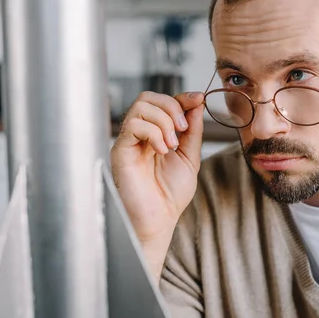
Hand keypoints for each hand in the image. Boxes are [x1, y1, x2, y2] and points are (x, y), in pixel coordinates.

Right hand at [110, 91, 204, 280]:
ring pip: (141, 106)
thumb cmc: (169, 195)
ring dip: (164, 121)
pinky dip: (153, 133)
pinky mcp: (120, 150)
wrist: (158, 220)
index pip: (163, 102)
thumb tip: (197, 103)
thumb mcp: (190, 157)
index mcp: (155, 134)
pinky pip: (133, 125)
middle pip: (148, 97)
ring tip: (172, 145)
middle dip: (172, 106)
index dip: (181, 97)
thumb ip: (193, 131)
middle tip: (182, 129)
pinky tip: (161, 151)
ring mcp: (129, 141)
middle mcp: (139, 134)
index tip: (198, 99)